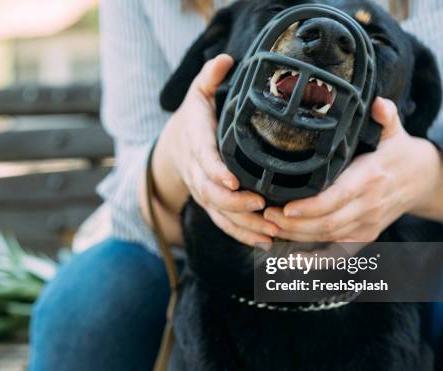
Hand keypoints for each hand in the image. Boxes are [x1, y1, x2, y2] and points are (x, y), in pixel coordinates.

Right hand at [157, 54, 278, 244]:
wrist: (173, 148)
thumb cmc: (192, 120)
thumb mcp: (196, 95)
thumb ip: (209, 78)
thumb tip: (226, 59)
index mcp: (195, 143)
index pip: (203, 158)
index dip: (215, 171)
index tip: (233, 179)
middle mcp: (197, 171)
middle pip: (210, 193)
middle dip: (234, 203)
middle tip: (261, 205)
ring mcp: (203, 191)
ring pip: (219, 213)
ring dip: (243, 225)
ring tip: (269, 231)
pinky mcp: (211, 204)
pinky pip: (223, 223)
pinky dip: (242, 234)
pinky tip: (265, 241)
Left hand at [263, 97, 441, 242]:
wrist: (424, 180)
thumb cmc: (399, 152)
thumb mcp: (394, 131)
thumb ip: (385, 116)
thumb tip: (378, 104)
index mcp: (370, 178)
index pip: (337, 197)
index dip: (310, 207)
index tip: (284, 206)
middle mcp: (369, 205)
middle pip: (327, 223)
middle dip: (293, 224)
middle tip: (265, 216)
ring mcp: (367, 224)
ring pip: (328, 238)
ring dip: (296, 237)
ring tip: (269, 228)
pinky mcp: (365, 236)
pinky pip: (337, 252)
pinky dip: (314, 259)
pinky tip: (290, 259)